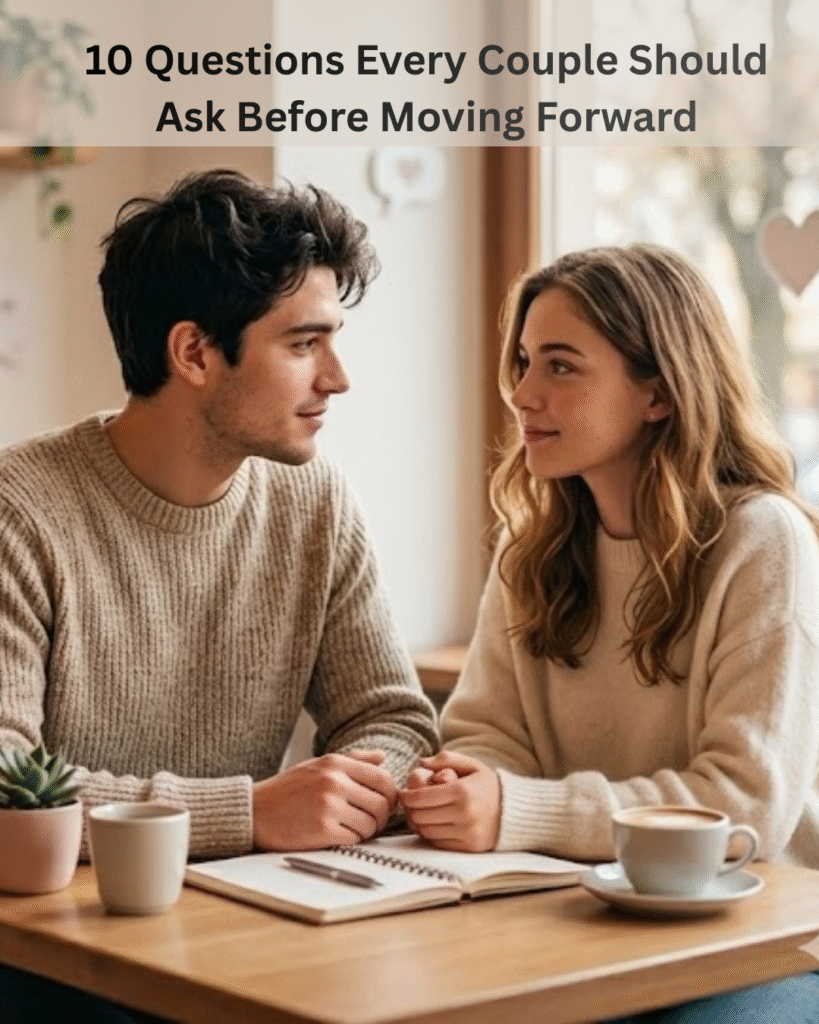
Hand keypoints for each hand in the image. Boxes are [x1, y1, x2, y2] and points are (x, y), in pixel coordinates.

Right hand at [252, 750, 397, 849]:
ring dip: (365, 831)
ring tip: (350, 828)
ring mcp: (328, 805)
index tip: (384, 804)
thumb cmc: (288, 789)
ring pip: (370, 824)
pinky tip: (337, 835)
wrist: (254, 811)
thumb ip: (354, 760)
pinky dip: (351, 841)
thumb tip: (383, 757)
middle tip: (370, 822)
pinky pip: (354, 839)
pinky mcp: (322, 829)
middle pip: (382, 803)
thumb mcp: (318, 765)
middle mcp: (334, 781)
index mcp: (336, 763)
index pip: (383, 778)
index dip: (390, 795)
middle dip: (381, 817)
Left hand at [399, 751, 500, 851]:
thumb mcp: (472, 765)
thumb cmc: (489, 786)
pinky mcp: (469, 847)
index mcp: (462, 791)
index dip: (407, 796)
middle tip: (410, 805)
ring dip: (419, 823)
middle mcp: (464, 813)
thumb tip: (421, 762)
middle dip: (411, 810)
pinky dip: (431, 834)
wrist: (515, 811)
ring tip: (420, 814)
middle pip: (420, 816)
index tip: (404, 794)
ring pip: (427, 831)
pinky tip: (434, 824)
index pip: (421, 798)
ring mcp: (467, 832)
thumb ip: (446, 759)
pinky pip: (438, 843)